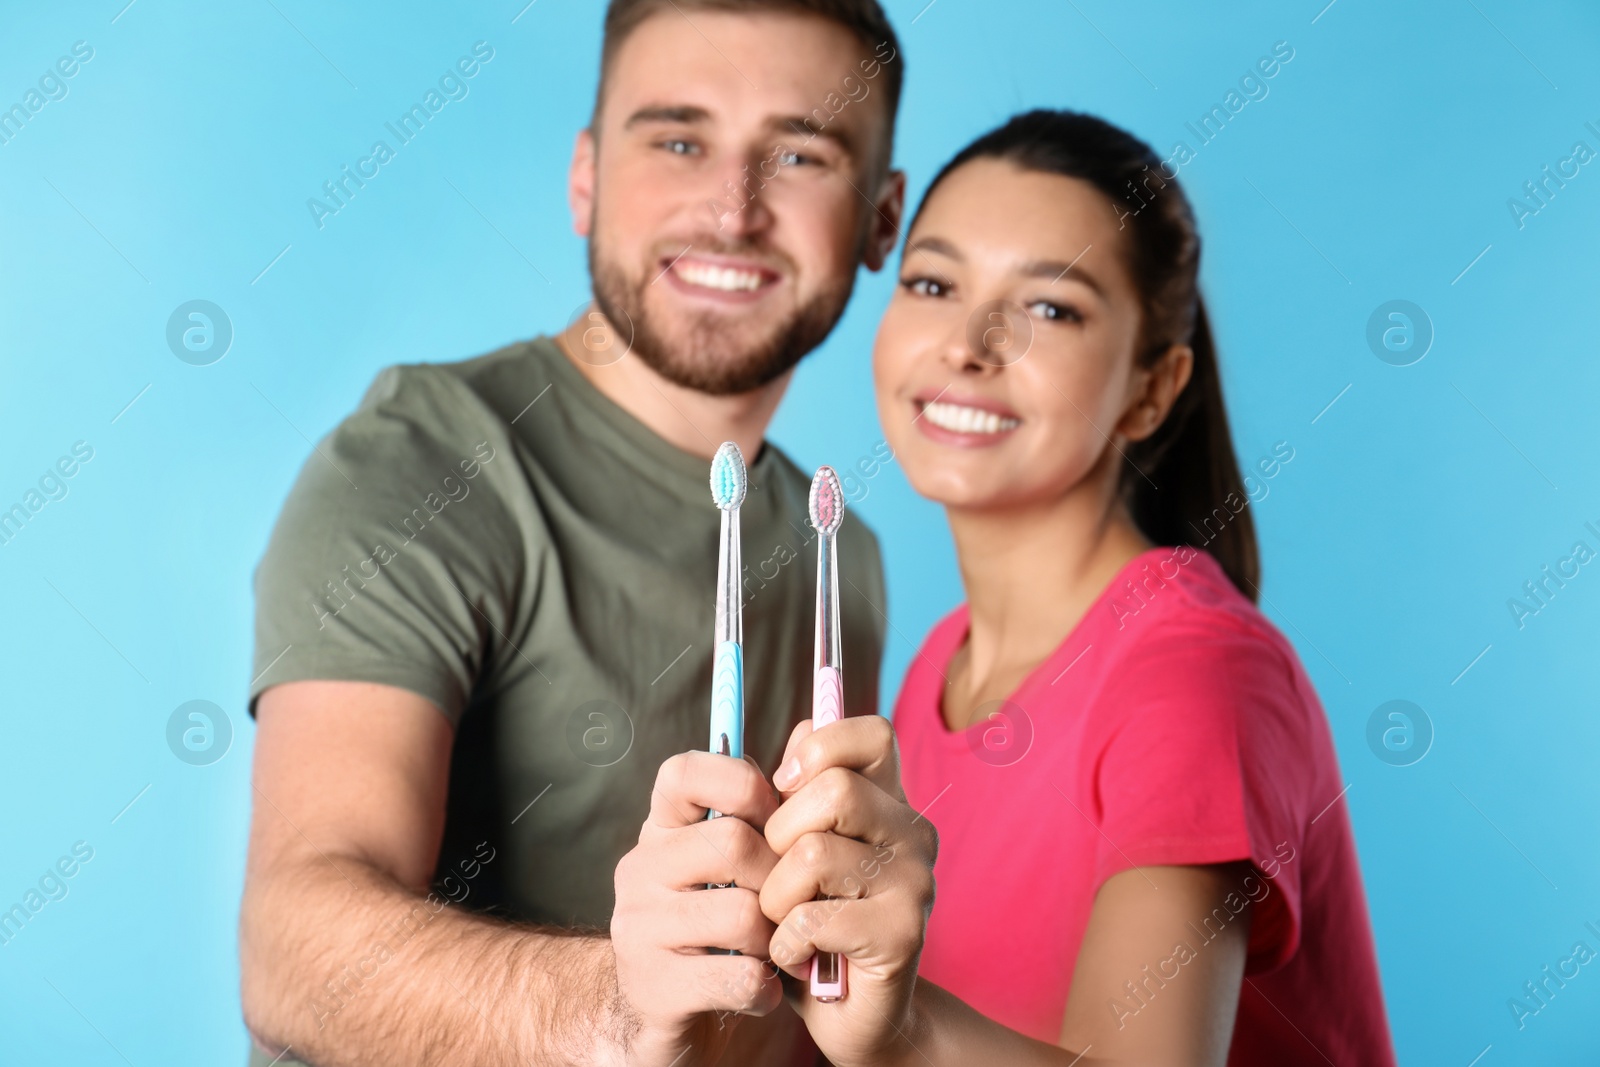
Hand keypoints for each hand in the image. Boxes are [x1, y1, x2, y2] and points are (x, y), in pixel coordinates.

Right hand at [611, 750, 785, 1066]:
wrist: (662, 1018)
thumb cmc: (714, 927)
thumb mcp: (730, 862)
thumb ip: (765, 802)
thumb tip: (810, 727)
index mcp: (660, 829)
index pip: (684, 771)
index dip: (742, 783)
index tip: (773, 816)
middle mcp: (639, 869)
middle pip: (733, 842)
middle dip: (780, 876)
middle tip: (792, 902)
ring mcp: (639, 928)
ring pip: (741, 913)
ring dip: (775, 937)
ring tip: (778, 949)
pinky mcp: (653, 988)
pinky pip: (736, 976)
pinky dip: (764, 987)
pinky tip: (763, 990)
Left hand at [760, 716, 937, 1066]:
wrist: (851, 1016)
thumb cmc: (815, 922)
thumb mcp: (797, 849)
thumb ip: (799, 791)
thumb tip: (800, 731)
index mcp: (889, 801)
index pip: (872, 733)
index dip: (822, 746)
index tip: (786, 784)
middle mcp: (913, 833)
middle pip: (833, 790)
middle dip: (779, 834)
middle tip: (779, 874)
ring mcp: (915, 883)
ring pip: (812, 855)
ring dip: (775, 899)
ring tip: (786, 923)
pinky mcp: (903, 934)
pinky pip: (811, 918)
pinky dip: (785, 944)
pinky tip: (797, 958)